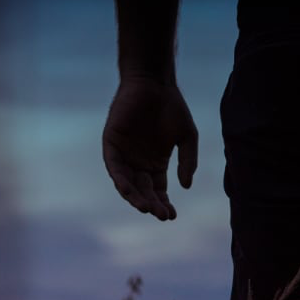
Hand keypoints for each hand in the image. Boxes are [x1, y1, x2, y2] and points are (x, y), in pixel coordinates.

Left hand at [102, 78, 197, 220]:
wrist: (155, 83)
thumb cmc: (173, 107)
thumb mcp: (187, 138)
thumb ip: (187, 161)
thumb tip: (185, 186)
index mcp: (156, 162)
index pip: (158, 190)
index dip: (163, 204)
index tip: (171, 216)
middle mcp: (139, 161)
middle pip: (143, 190)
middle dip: (151, 203)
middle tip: (161, 215)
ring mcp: (124, 153)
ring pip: (127, 182)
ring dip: (134, 197)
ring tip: (145, 208)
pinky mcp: (112, 143)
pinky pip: (113, 166)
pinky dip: (120, 179)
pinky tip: (128, 191)